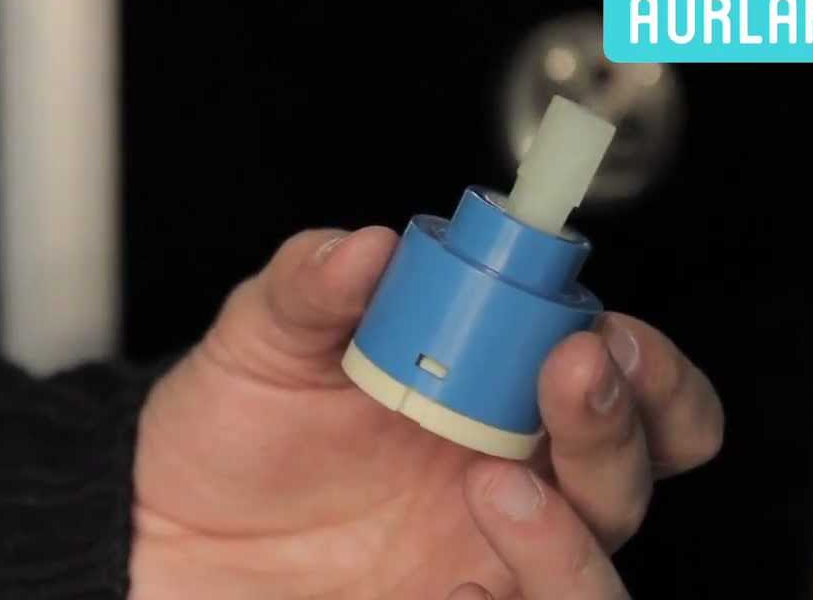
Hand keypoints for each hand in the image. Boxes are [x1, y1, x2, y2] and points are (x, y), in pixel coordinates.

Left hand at [131, 227, 723, 598]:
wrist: (170, 529)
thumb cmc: (233, 427)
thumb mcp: (261, 339)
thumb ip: (309, 285)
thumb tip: (366, 246)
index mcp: (495, 390)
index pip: (622, 375)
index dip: (642, 359)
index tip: (598, 332)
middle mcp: (516, 477)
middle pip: (637, 469)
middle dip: (627, 427)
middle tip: (573, 378)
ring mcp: (490, 561)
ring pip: (599, 579)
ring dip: (572, 537)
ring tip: (494, 487)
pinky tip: (459, 588)